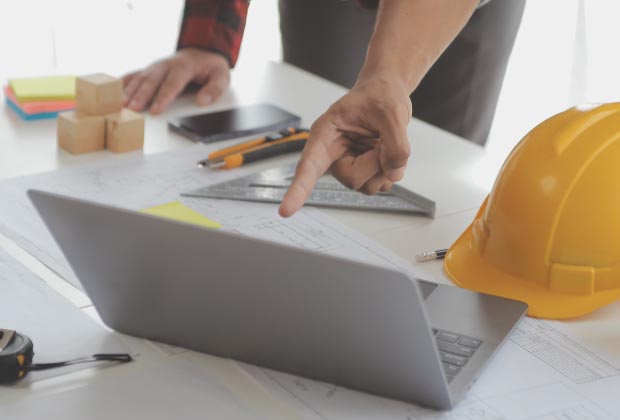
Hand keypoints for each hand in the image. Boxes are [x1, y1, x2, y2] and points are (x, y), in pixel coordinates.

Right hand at [122, 48, 230, 114]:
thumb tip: (203, 101)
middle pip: (151, 81)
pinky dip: (122, 82)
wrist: (201, 51)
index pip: (172, 84)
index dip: (163, 97)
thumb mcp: (221, 76)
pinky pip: (133, 75)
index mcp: (184, 67)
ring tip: (120, 105)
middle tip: (132, 110)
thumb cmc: (210, 67)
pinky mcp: (149, 70)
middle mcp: (166, 65)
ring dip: (129, 91)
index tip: (155, 110)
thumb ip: (214, 89)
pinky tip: (113, 92)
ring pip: (140, 78)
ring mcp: (156, 67)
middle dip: (141, 96)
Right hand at [279, 77, 411, 216]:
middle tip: (383, 139)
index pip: (308, 167)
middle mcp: (333, 156)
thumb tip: (393, 172)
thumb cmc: (378, 96)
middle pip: (353, 179)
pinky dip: (393, 170)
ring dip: (386, 167)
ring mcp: (349, 167)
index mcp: (325, 135)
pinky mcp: (365, 174)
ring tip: (383, 141)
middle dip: (376, 162)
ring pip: (369, 186)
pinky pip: (381, 186)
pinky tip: (386, 151)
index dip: (298, 190)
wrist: (386, 95)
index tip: (285, 211)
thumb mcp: (391, 111)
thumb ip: (395, 143)